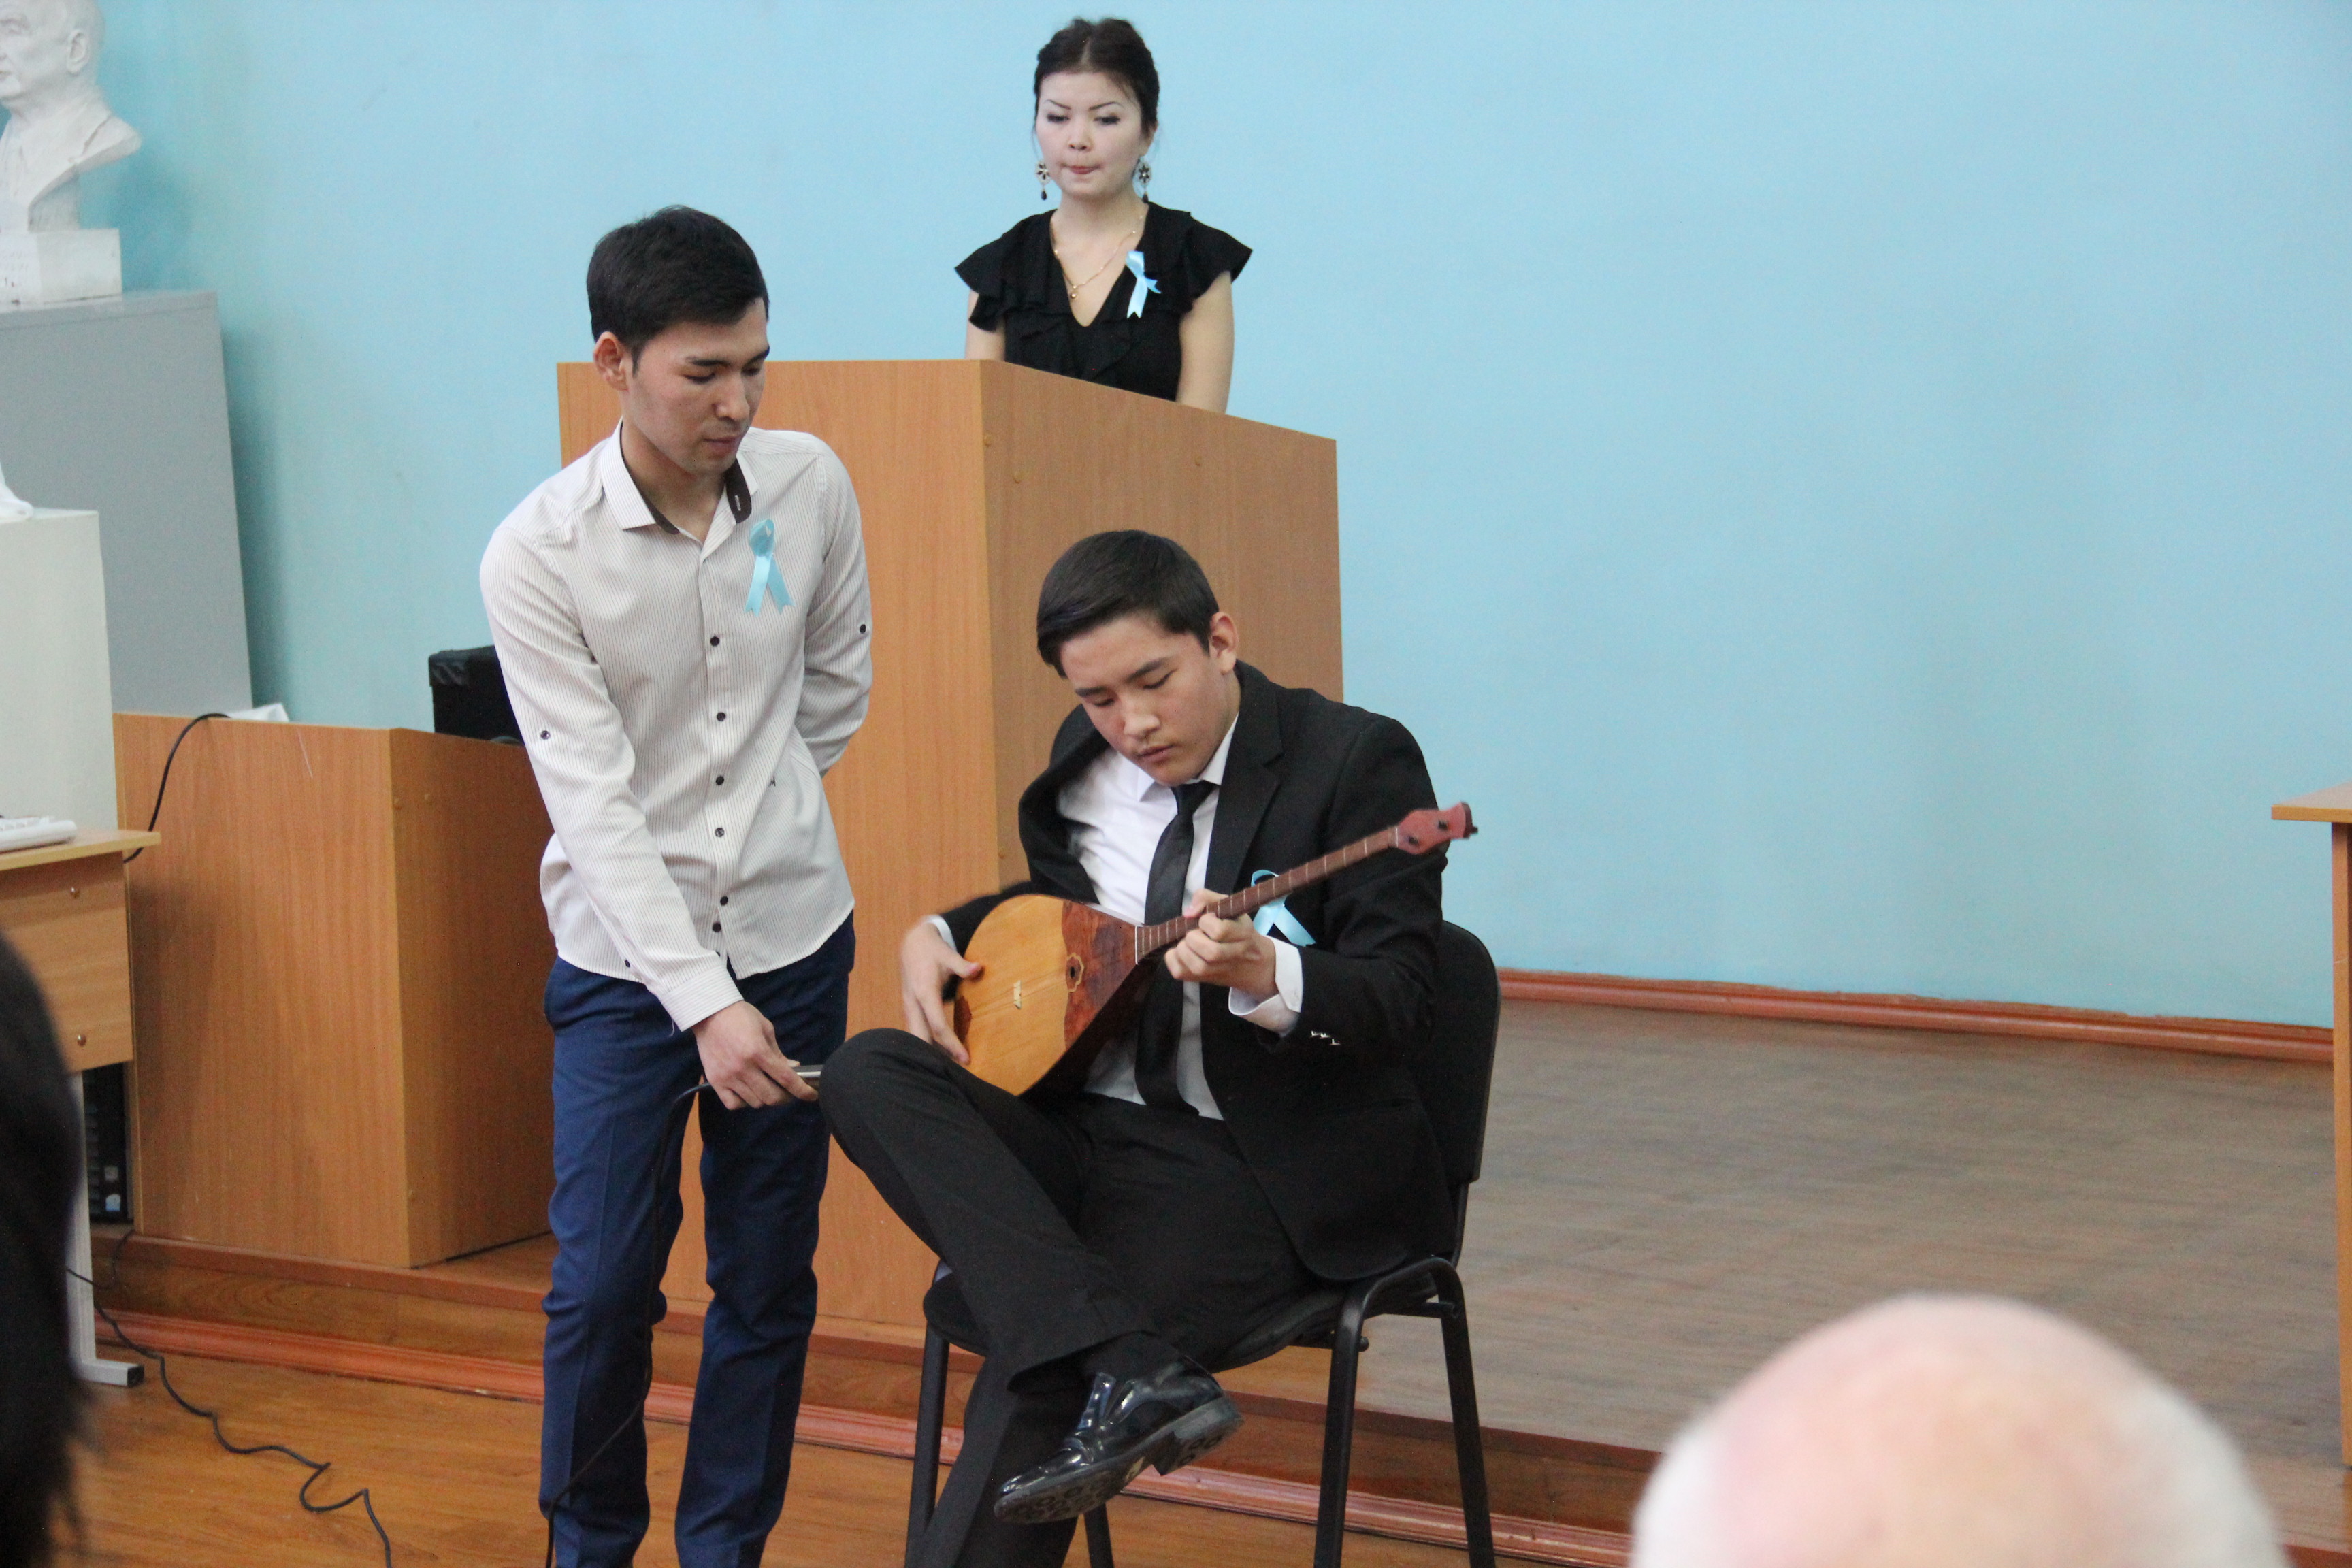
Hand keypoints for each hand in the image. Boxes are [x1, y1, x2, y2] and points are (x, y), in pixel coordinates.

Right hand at [692, 1000, 815, 1108]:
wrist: (709, 1013)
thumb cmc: (740, 1016)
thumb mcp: (765, 1029)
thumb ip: (778, 1053)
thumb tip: (793, 1068)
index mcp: (759, 1052)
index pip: (786, 1079)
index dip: (802, 1090)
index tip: (812, 1096)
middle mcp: (743, 1068)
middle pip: (771, 1097)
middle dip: (786, 1097)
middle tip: (788, 1091)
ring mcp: (728, 1076)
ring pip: (754, 1102)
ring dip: (765, 1098)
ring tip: (766, 1088)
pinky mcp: (714, 1081)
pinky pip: (733, 1104)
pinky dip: (743, 1102)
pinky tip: (747, 1092)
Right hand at [900, 919, 980, 1063]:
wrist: (911, 944)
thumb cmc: (932, 950)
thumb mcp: (947, 954)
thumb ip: (962, 965)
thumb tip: (978, 969)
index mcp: (924, 993)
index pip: (938, 1025)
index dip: (951, 1044)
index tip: (965, 1058)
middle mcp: (913, 1004)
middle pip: (922, 1038)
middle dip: (936, 1057)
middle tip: (956, 1074)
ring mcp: (909, 1008)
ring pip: (916, 1037)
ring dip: (929, 1053)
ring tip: (949, 1071)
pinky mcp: (909, 1009)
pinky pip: (916, 1031)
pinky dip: (926, 1044)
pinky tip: (938, 1056)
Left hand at [1164, 888, 1279, 995]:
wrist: (1251, 963)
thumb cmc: (1234, 927)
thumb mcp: (1227, 906)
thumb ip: (1206, 897)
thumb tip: (1188, 913)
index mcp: (1244, 935)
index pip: (1220, 931)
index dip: (1206, 921)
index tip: (1206, 919)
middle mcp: (1235, 956)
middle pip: (1212, 952)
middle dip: (1193, 938)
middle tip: (1193, 932)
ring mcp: (1220, 971)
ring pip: (1198, 967)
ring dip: (1183, 950)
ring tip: (1186, 942)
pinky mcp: (1203, 980)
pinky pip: (1181, 974)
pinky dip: (1173, 960)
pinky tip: (1179, 951)